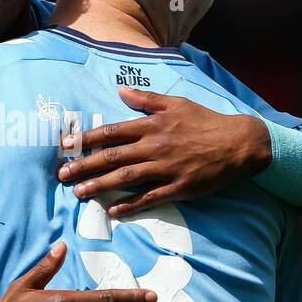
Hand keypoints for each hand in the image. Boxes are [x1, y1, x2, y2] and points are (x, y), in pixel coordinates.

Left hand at [56, 86, 272, 216]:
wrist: (240, 143)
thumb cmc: (206, 121)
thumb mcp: (176, 103)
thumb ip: (146, 98)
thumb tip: (119, 89)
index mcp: (152, 125)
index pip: (111, 132)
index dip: (86, 139)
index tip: (66, 146)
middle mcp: (155, 146)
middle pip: (112, 156)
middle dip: (84, 165)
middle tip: (61, 175)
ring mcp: (167, 168)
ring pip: (126, 178)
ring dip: (99, 185)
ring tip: (78, 193)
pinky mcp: (179, 187)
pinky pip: (150, 197)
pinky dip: (130, 204)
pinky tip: (113, 211)